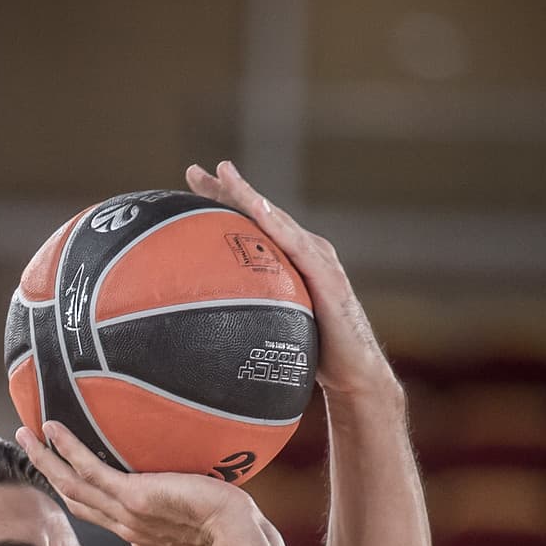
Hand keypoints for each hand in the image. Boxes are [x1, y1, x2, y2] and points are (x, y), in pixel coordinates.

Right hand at [16, 419, 257, 545]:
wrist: (236, 535)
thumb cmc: (232, 525)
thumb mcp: (202, 518)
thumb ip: (186, 505)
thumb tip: (181, 486)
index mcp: (141, 534)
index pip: (100, 513)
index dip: (77, 493)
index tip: (64, 474)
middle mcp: (127, 527)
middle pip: (75, 500)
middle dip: (49, 474)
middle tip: (28, 448)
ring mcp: (126, 514)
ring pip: (71, 486)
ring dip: (46, 461)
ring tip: (25, 435)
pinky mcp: (131, 498)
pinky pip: (88, 471)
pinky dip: (67, 449)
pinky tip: (52, 428)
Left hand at [185, 159, 397, 403]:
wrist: (354, 374)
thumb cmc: (312, 353)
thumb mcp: (272, 326)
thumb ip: (248, 312)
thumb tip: (201, 323)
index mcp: (289, 259)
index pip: (252, 223)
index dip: (224, 201)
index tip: (192, 183)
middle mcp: (305, 250)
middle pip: (261, 212)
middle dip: (229, 189)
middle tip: (194, 171)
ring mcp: (319, 260)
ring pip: (277, 221)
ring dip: (250, 196)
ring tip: (224, 176)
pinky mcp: (328, 277)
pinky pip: (298, 246)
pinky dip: (277, 225)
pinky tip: (257, 208)